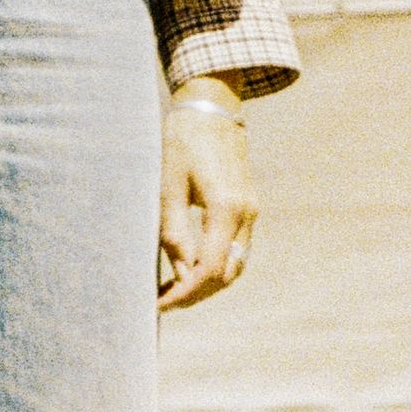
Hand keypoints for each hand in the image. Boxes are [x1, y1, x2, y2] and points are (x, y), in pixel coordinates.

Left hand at [157, 85, 255, 310]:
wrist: (211, 108)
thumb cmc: (183, 142)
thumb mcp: (168, 186)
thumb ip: (173, 232)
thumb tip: (179, 273)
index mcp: (226, 209)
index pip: (210, 270)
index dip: (185, 293)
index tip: (159, 303)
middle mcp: (246, 214)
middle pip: (228, 275)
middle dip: (197, 294)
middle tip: (163, 300)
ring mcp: (251, 212)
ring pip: (235, 265)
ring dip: (207, 282)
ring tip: (172, 288)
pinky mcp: (247, 207)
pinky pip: (235, 249)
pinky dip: (215, 265)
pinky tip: (188, 266)